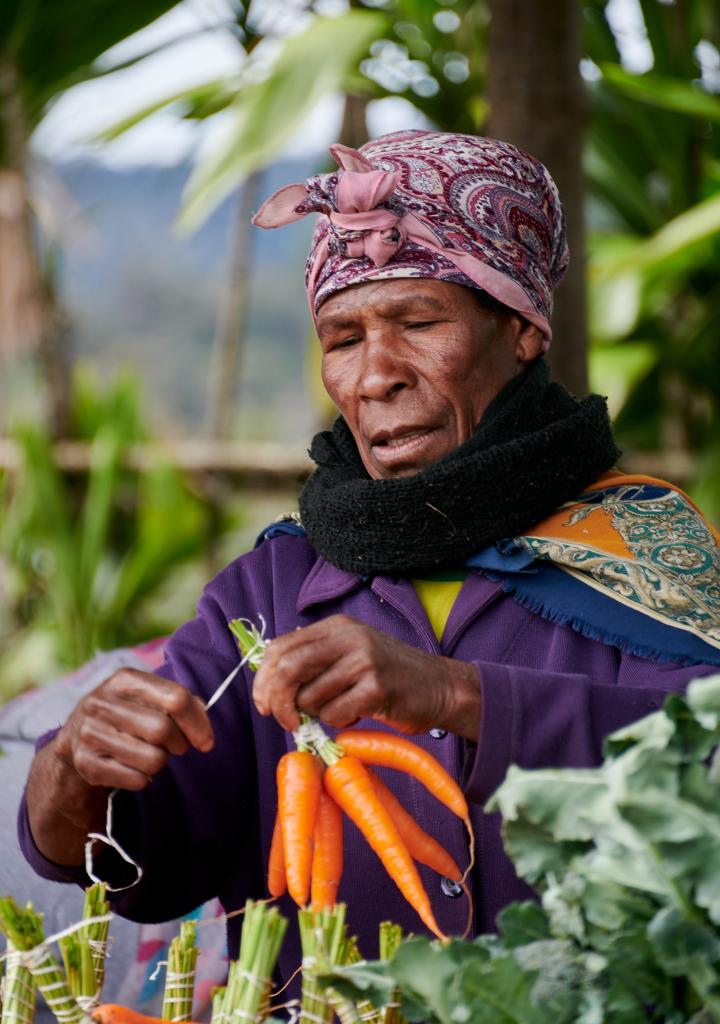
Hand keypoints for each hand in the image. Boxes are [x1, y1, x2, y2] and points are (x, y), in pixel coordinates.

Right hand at [53, 669, 214, 791]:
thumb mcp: (149, 697)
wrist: (76, 737)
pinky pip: (137, 780)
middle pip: (163, 730)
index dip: (197, 722)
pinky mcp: (86, 763)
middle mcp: (102, 703)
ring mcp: (90, 733)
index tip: (206, 741)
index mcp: (124, 680)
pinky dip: (143, 778)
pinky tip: (131, 766)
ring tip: (148, 753)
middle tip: (175, 746)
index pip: (175, 698)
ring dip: (160, 762)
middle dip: (178, 744)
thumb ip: (182, 703)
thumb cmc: (127, 714)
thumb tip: (204, 721)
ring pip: (153, 760)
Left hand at [252, 614, 481, 739]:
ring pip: (311, 697)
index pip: (281, 647)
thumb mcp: (350, 655)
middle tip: (285, 721)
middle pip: (289, 668)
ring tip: (339, 710)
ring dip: (316, 715)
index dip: (264, 679)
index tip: (264, 704)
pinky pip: (335, 714)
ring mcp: (364, 660)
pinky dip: (338, 723)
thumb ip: (315, 661)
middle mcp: (349, 637)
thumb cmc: (389, 677)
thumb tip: (268, 683)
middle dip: (278, 701)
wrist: (441, 687)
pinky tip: (356, 715)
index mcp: (336, 626)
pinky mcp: (377, 687)